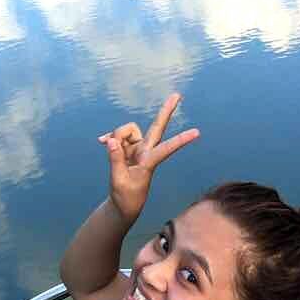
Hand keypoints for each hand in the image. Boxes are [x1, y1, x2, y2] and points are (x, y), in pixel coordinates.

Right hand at [98, 92, 198, 221]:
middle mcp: (146, 151)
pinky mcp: (127, 149)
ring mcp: (137, 149)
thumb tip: (112, 140)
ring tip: (106, 145)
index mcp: (149, 162)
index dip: (181, 140)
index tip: (197, 132)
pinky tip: (102, 141)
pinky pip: (117, 136)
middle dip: (166, 111)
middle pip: (157, 127)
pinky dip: (110, 138)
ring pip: (128, 130)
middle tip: (177, 95)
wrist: (122, 204)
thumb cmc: (125, 197)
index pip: (167, 148)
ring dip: (117, 134)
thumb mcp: (118, 180)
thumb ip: (115, 159)